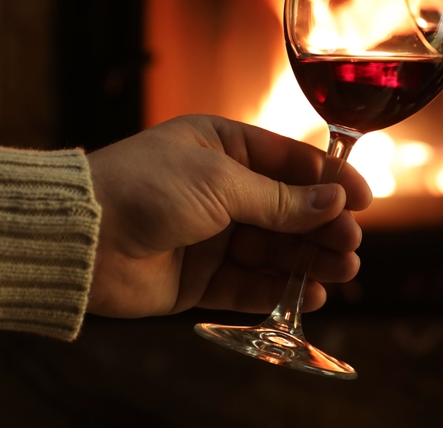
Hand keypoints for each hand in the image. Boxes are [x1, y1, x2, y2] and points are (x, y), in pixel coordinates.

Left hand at [85, 115, 371, 318]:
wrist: (77, 238)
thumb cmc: (144, 188)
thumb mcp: (221, 183)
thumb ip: (280, 199)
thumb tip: (335, 201)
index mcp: (223, 147)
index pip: (290, 163)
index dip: (330, 182)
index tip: (364, 200)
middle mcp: (220, 189)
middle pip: (288, 210)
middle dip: (323, 227)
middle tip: (351, 244)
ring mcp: (210, 234)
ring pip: (274, 249)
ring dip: (309, 260)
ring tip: (343, 271)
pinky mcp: (198, 277)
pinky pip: (248, 284)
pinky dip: (279, 289)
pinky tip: (309, 294)